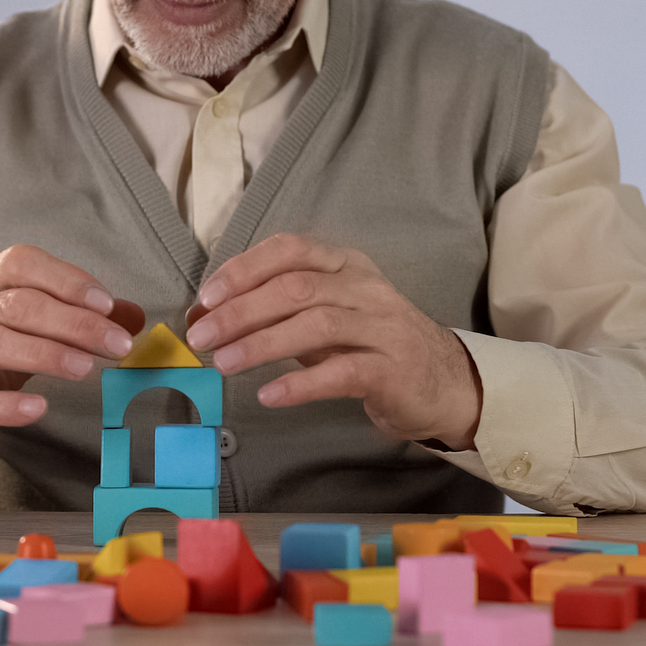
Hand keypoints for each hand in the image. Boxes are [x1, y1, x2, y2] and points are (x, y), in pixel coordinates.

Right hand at [0, 244, 143, 465]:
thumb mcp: (28, 332)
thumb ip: (77, 320)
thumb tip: (133, 317)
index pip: (21, 264)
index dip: (64, 278)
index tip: (106, 302)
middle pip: (18, 305)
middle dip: (72, 322)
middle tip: (116, 343)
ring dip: (44, 353)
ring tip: (84, 368)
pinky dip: (3, 405)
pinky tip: (37, 408)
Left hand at [183, 233, 482, 449]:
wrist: (443, 381)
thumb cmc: (371, 345)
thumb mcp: (326, 316)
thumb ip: (276, 311)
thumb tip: (209, 316)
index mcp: (345, 264)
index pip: (291, 250)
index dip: (244, 269)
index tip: (206, 297)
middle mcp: (365, 288)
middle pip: (296, 288)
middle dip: (241, 310)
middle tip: (202, 336)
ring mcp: (382, 327)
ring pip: (316, 325)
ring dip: (263, 343)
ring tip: (224, 362)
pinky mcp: (392, 371)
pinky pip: (342, 372)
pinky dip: (301, 383)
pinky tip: (270, 395)